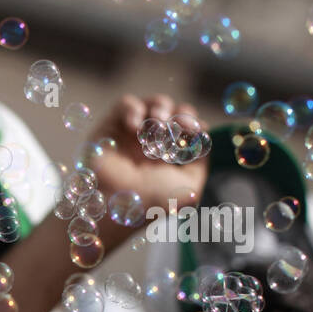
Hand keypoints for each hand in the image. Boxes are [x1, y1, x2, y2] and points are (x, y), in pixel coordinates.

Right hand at [88, 93, 209, 221]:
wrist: (117, 206)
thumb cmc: (154, 200)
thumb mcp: (191, 185)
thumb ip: (201, 161)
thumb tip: (203, 138)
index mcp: (168, 157)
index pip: (186, 128)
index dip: (193, 123)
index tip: (195, 130)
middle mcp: (150, 144)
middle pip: (173, 112)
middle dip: (180, 115)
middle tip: (177, 127)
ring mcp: (130, 136)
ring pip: (151, 105)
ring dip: (160, 108)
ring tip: (157, 124)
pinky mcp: (109, 129)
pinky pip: (124, 105)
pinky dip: (133, 109)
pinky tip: (133, 126)